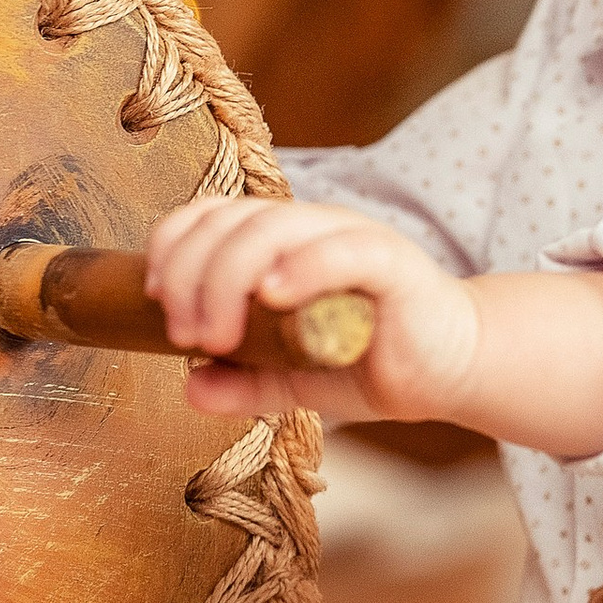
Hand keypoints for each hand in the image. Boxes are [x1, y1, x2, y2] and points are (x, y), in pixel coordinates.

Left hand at [142, 195, 481, 426]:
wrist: (449, 370)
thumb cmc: (370, 362)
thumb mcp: (291, 381)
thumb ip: (243, 383)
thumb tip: (189, 387)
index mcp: (280, 241)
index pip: (209, 216)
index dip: (171, 247)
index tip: (153, 301)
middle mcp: (310, 226)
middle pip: (231, 221)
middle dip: (189, 274)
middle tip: (183, 333)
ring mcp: (351, 237)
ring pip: (274, 228)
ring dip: (228, 278)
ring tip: (216, 334)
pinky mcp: (392, 262)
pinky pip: (342, 249)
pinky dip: (302, 267)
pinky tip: (273, 297)